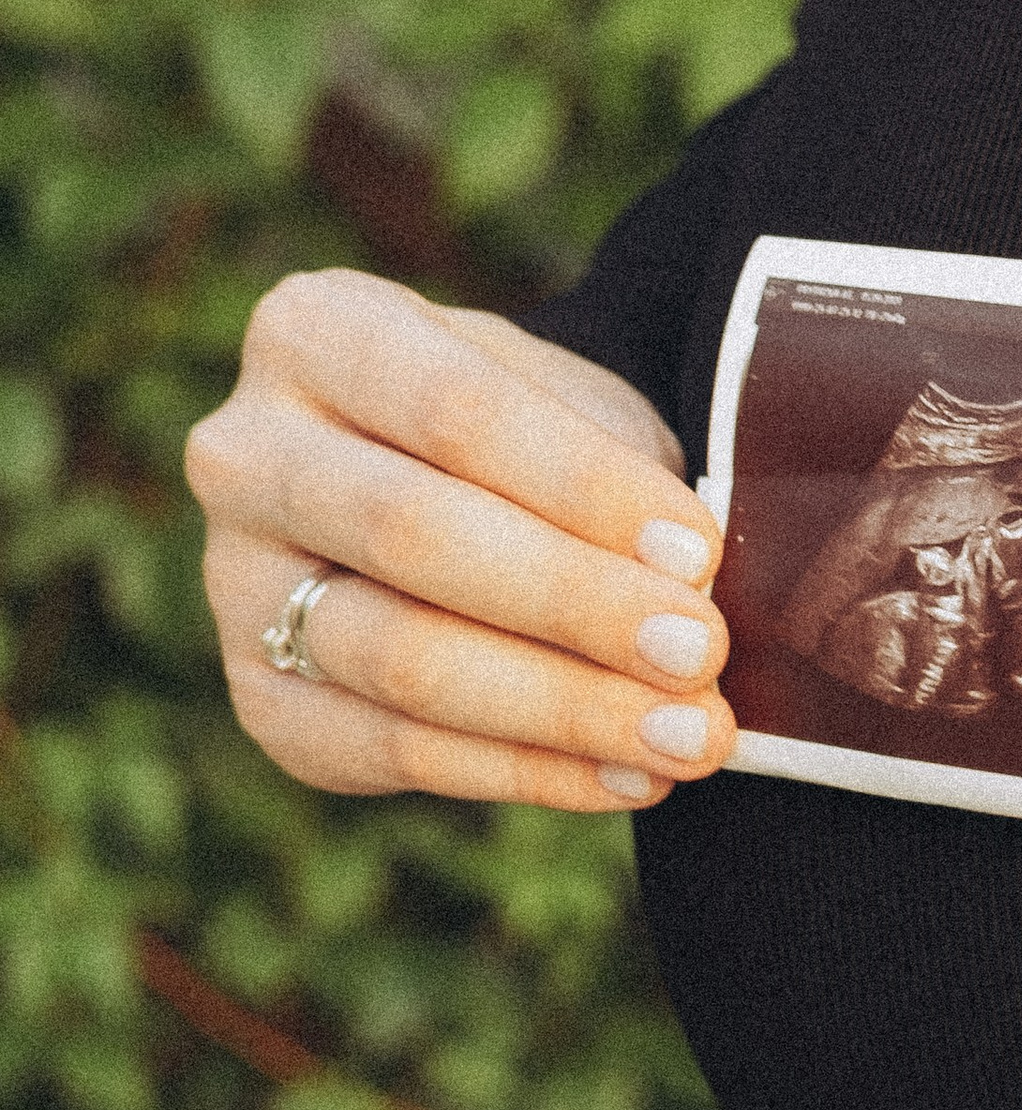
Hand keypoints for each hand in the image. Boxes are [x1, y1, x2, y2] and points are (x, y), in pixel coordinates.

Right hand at [186, 268, 733, 812]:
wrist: (446, 495)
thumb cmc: (524, 437)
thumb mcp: (569, 405)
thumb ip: (614, 475)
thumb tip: (690, 585)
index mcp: (317, 333)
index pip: (455, 411)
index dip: (582, 487)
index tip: (697, 552)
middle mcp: (247, 453)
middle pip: (412, 534)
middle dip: (574, 603)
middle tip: (699, 654)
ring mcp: (235, 585)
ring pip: (399, 658)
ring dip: (561, 708)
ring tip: (687, 736)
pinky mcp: (262, 700)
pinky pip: (394, 752)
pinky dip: (526, 772)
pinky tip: (627, 776)